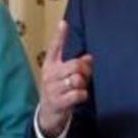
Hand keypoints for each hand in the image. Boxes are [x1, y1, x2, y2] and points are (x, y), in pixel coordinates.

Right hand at [37, 21, 92, 137]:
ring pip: (77, 79)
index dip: (60, 36)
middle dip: (85, 70)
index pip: (54, 48)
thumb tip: (89, 57)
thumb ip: (76, 65)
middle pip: (74, 65)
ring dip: (83, 84)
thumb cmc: (59, 90)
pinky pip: (78, 94)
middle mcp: (49, 75)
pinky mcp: (58, 101)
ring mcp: (52, 88)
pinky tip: (78, 97)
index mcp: (50, 65)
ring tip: (79, 87)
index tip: (64, 23)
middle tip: (85, 76)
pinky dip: (82, 95)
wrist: (47, 114)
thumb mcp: (63, 76)